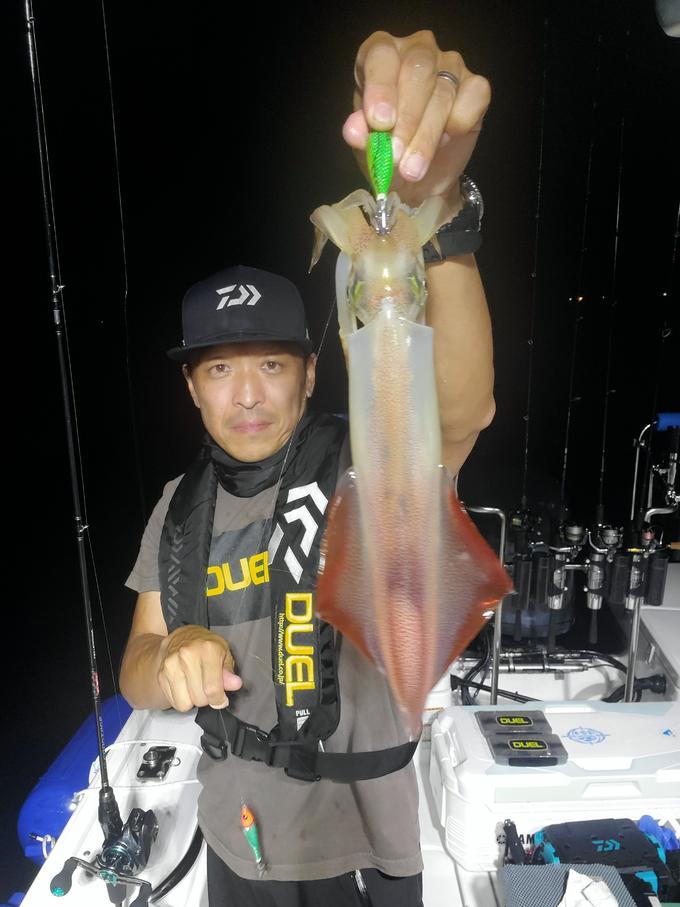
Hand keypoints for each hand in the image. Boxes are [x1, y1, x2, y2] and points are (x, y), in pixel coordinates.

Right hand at [157, 625, 241, 711]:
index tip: (221, 700)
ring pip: (185, 703)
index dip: (219, 700)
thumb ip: (229, 672)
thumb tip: (235, 684)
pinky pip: (174, 702)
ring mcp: (171, 665)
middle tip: (208, 688)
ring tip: (196, 686)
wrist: (181, 638)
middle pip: (199, 698)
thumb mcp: (224, 654)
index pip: (212, 688)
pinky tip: (186, 687)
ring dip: (193, 700)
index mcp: (208, 649)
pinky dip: (182, 699)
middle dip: (207, 699)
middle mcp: (187, 656)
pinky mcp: (161, 675)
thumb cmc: (206, 647)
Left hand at [343, 30, 489, 206]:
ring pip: (443, 91)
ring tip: (412, 169)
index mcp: (382, 56)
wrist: (420, 179)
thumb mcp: (366, 148)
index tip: (380, 123)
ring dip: (427, 136)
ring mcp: (449, 65)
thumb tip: (353, 130)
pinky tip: (444, 142)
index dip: (381, 87)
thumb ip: (360, 135)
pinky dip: (458, 124)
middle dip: (407, 118)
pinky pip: (473, 98)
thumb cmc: (388, 151)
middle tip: (396, 155)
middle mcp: (416, 51)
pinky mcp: (475, 86)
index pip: (382, 55)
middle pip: (418, 70)